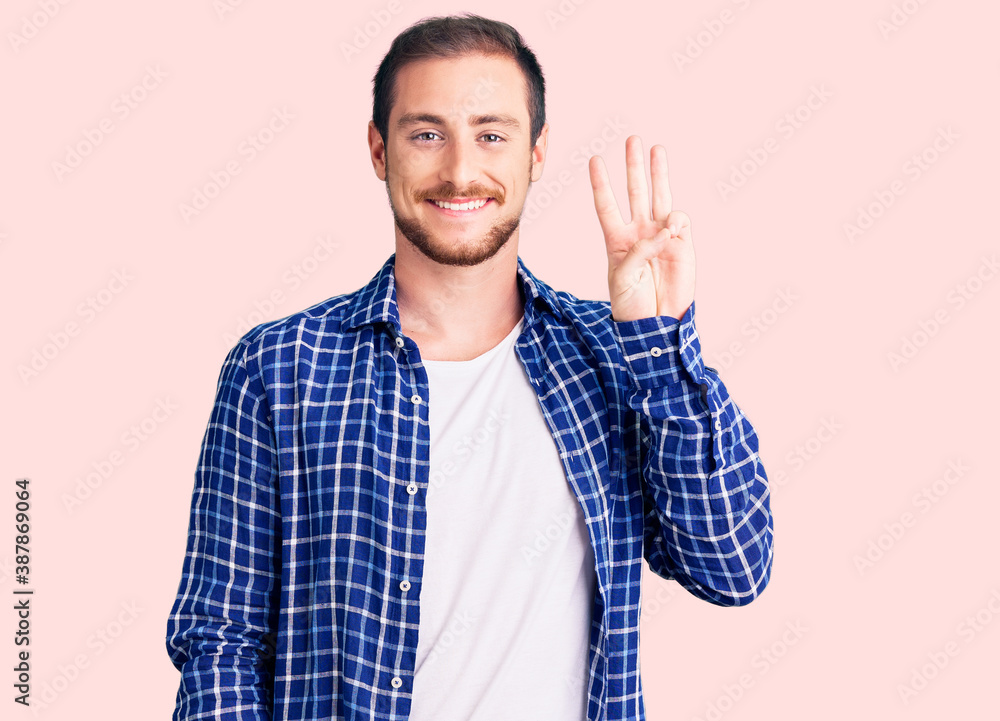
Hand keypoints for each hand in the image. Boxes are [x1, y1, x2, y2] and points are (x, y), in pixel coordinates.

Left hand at [589, 135, 695, 321]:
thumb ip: (638, 252)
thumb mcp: (623, 279)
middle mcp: (639, 233)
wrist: (656, 324)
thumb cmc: (632, 305)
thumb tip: (664, 230)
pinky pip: (679, 223)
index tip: (595, 160)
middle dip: (633, 167)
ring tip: (656, 150)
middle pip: (635, 192)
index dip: (601, 183)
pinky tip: (672, 227)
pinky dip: (676, 220)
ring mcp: (661, 236)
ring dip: (658, 174)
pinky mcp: (682, 245)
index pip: (607, 205)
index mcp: (616, 240)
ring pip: (659, 197)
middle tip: (632, 140)